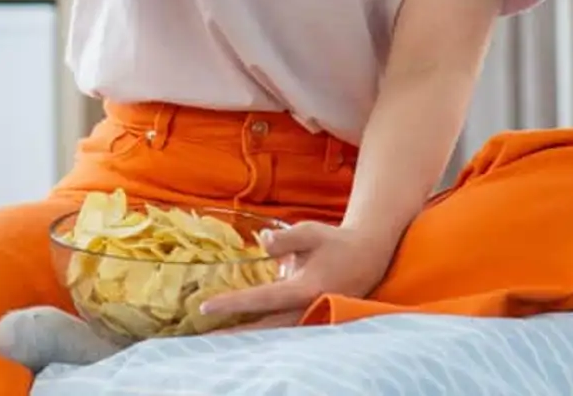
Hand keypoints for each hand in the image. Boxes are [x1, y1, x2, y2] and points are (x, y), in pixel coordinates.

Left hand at [196, 222, 397, 330]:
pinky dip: (262, 332)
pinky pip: (282, 329)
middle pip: (265, 328)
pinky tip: (243, 333)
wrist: (367, 257)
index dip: (233, 303)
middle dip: (235, 333)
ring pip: (274, 333)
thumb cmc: (335, 242)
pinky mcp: (311, 319)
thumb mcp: (311, 232)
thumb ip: (286, 238)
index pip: (262, 299)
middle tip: (206, 339)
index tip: (206, 307)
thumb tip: (263, 241)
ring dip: (248, 336)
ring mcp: (310, 317)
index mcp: (305, 288)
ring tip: (219, 340)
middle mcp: (307, 308)